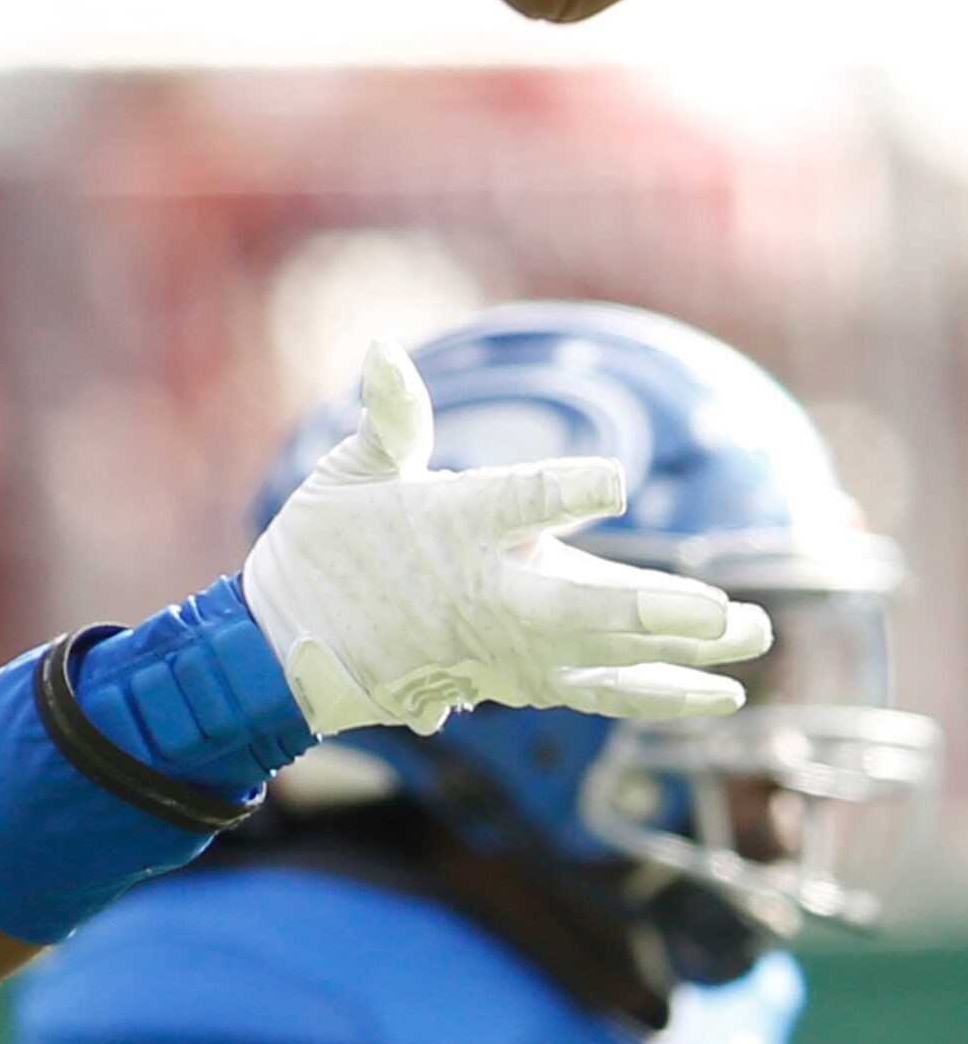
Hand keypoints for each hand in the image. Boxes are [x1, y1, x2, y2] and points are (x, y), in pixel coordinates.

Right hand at [241, 338, 771, 736]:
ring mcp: (504, 644)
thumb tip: (382, 348)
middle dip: (647, 612)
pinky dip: (657, 695)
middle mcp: (483, 591)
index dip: (568, 490)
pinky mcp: (517, 679)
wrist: (292, 644)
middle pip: (576, 606)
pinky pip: (596, 693)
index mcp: (447, 524)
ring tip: (752, 635)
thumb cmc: (326, 544)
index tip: (614, 483)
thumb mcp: (351, 470)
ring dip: (677, 654)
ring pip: (601, 657)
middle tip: (716, 610)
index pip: (517, 502)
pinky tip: (719, 692)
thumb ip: (391, 415)